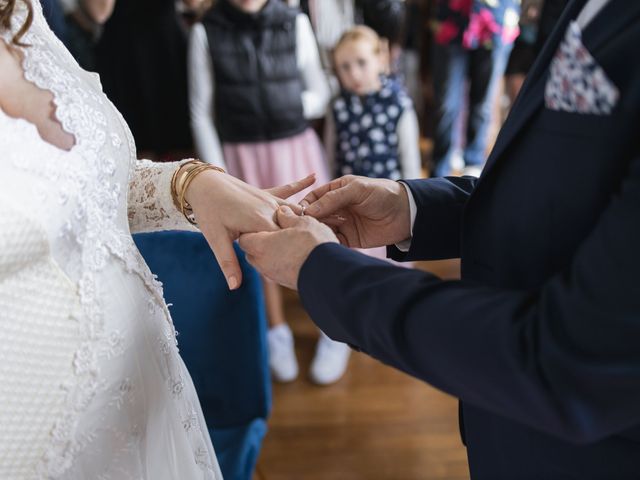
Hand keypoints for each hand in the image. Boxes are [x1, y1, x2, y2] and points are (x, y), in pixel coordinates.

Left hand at [185, 171, 315, 289]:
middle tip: (313, 256)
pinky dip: (300, 185)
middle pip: (291, 231)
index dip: (291, 257)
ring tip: (326, 225)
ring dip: (304, 222)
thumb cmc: (208, 210)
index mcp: (259, 222)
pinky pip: (286, 192)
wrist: (203, 183)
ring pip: (293, 212)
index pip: (283, 243)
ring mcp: (269, 200)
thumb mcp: (216, 238)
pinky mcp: (266, 194)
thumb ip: (229, 262)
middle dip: (301, 243)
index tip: (299, 267)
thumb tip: (234, 286)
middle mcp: (269, 210)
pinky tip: (313, 177)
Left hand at [239, 206, 337, 289]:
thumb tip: (282, 211)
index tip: (261, 221)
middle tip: (273, 230)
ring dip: (272, 251)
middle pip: (252, 251)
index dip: (251, 228)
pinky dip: (282, 260)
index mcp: (260, 245)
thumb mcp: (301, 222)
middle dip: (260, 241)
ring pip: (265, 261)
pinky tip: (296, 253)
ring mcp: (273, 275)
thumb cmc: (312, 244)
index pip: (244, 238)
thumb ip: (288, 216)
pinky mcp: (285, 283)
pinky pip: (277, 269)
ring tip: (287, 241)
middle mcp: (262, 262)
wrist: (329, 273)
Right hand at [300, 175, 410, 248]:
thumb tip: (309, 210)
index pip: (313, 198)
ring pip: (322, 229)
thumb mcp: (357, 190)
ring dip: (318, 232)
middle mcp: (336, 207)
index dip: (304, 205)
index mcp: (336, 191)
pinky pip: (333, 242)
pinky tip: (325, 244)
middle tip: (307, 227)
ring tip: (316, 235)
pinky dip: (327, 243)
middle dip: (309, 221)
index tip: (299, 213)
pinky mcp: (349, 239)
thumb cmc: (382, 194)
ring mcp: (342, 224)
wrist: (406, 213)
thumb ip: (333, 198)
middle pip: (315, 215)